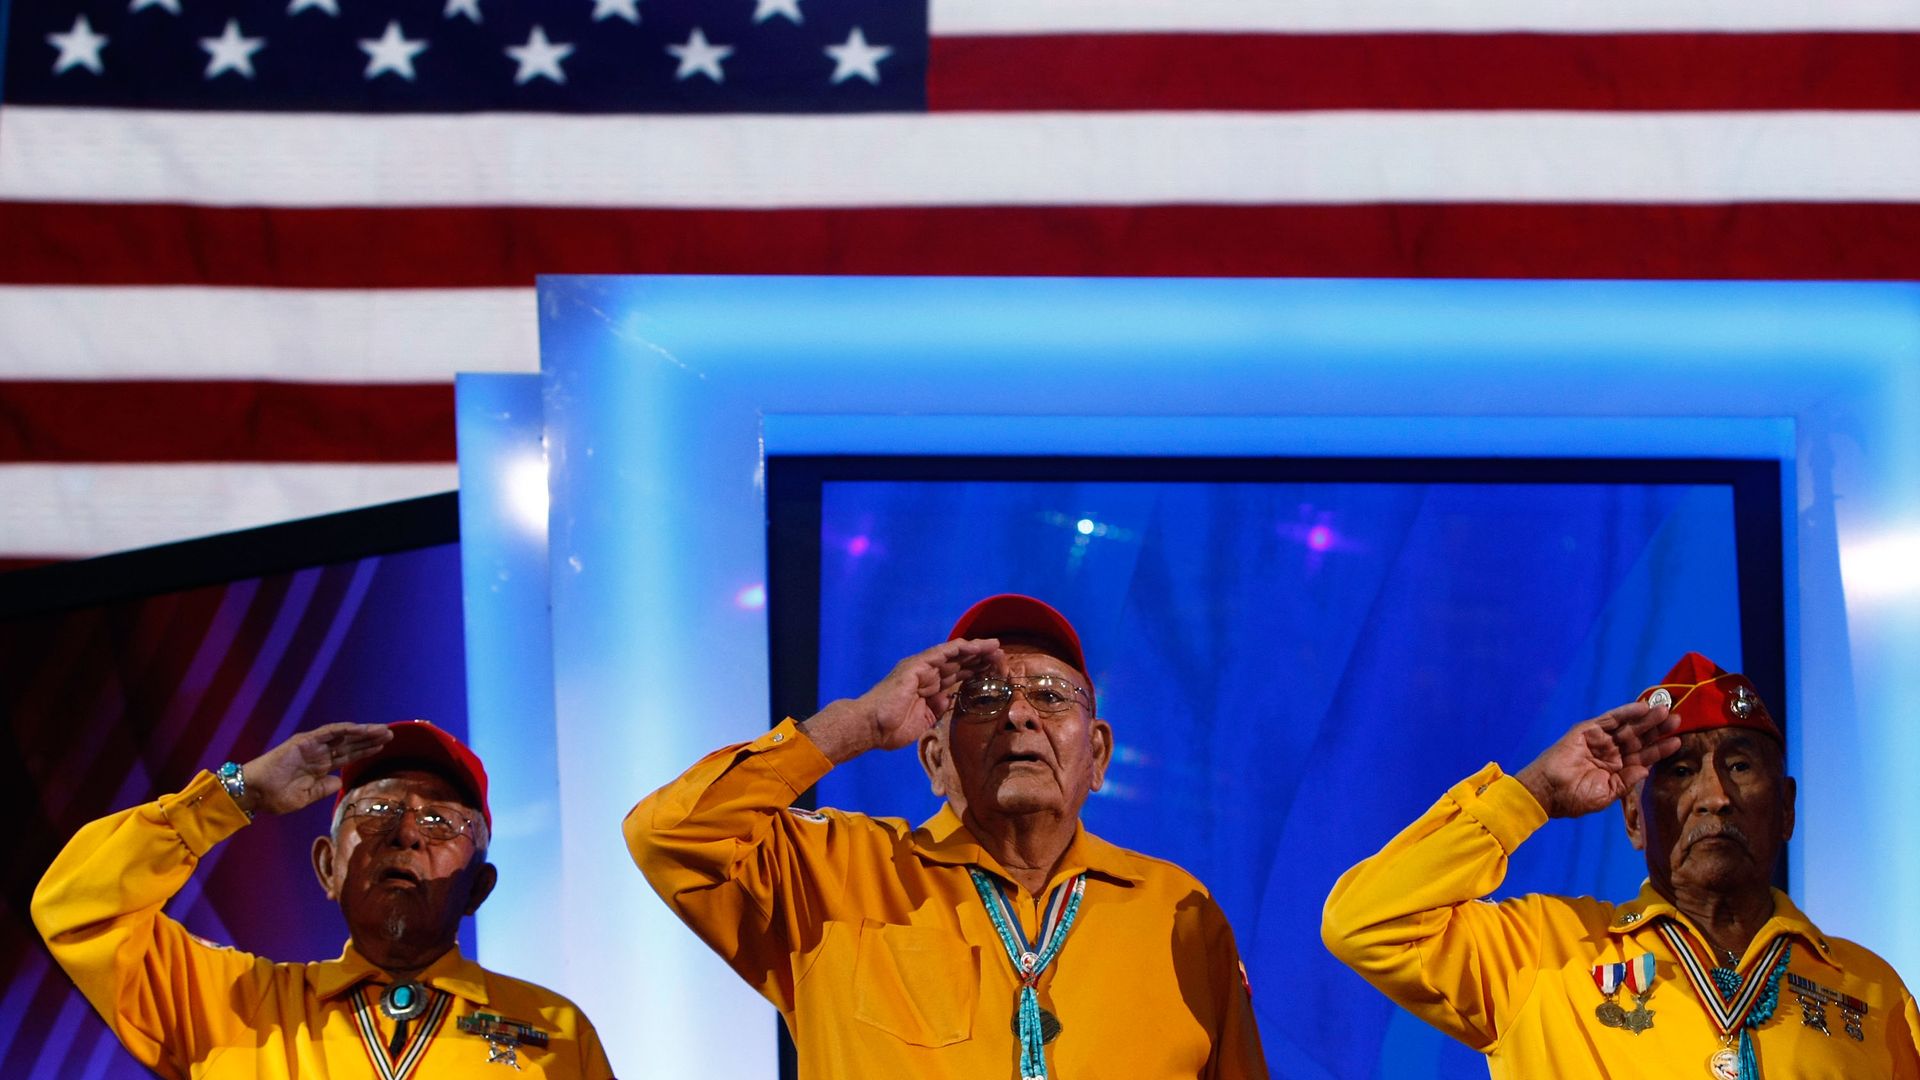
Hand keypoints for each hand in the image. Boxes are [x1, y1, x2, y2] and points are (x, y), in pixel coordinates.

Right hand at [237, 722, 393, 816]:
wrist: (255, 793)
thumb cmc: (276, 797)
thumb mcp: (306, 797)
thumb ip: (324, 789)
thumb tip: (339, 781)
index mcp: (320, 767)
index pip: (348, 756)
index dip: (366, 751)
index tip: (383, 747)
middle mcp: (318, 754)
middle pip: (350, 744)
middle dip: (370, 739)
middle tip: (390, 734)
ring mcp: (312, 746)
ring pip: (343, 735)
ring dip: (363, 732)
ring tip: (382, 730)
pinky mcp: (304, 741)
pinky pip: (328, 732)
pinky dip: (345, 729)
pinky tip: (361, 728)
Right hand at [800, 638, 1005, 763]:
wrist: (871, 727)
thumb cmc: (892, 727)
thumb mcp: (924, 719)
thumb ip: (937, 708)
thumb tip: (950, 702)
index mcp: (929, 688)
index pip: (959, 676)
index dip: (977, 672)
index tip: (997, 672)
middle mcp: (926, 674)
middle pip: (960, 664)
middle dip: (981, 660)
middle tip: (1002, 656)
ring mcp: (921, 669)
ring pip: (953, 656)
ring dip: (974, 651)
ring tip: (994, 647)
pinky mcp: (915, 667)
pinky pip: (939, 654)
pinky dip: (956, 649)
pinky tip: (973, 646)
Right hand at [1514, 701, 1680, 817]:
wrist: (1548, 791)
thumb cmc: (1575, 798)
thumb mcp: (1606, 794)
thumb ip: (1626, 781)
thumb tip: (1646, 769)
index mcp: (1617, 770)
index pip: (1643, 756)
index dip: (1660, 749)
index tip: (1678, 741)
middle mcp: (1611, 753)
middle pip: (1639, 738)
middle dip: (1658, 729)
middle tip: (1678, 719)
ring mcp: (1600, 740)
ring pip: (1628, 726)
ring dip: (1646, 719)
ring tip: (1665, 710)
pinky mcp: (1588, 730)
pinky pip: (1610, 719)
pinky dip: (1626, 712)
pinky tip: (1643, 707)